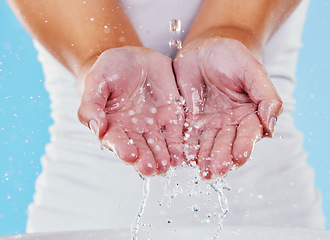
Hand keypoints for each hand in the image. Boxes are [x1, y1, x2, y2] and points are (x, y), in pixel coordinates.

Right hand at [77, 47, 183, 176]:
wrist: (135, 58)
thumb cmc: (111, 69)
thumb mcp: (97, 80)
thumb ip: (92, 104)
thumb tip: (96, 128)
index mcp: (113, 125)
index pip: (117, 141)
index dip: (122, 148)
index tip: (129, 154)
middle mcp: (134, 131)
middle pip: (140, 149)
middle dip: (145, 160)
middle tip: (151, 168)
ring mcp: (154, 126)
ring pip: (160, 146)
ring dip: (163, 157)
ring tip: (167, 164)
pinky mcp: (172, 118)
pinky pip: (176, 134)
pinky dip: (179, 145)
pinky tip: (181, 154)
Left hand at [173, 37, 281, 178]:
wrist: (205, 48)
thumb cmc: (233, 56)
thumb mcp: (252, 71)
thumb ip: (266, 96)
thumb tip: (272, 126)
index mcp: (249, 114)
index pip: (249, 133)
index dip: (245, 144)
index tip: (240, 156)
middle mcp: (230, 124)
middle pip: (226, 144)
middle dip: (222, 158)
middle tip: (217, 171)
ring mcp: (209, 124)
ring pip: (207, 145)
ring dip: (205, 159)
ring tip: (203, 172)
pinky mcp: (189, 122)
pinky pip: (187, 136)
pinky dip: (185, 148)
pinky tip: (184, 158)